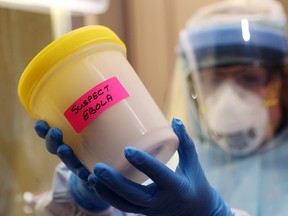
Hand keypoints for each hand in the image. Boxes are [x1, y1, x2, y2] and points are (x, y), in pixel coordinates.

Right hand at [34, 120, 108, 212]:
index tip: (39, 122)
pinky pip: (88, 178)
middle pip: (56, 148)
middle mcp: (70, 153)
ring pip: (70, 162)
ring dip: (65, 156)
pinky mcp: (91, 176)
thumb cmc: (95, 144)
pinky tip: (90, 177)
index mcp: (67, 141)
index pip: (51, 134)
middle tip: (54, 132)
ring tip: (63, 149)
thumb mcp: (93, 127)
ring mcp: (79, 166)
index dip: (43, 130)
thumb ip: (92, 113)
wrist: (100, 173)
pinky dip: (88, 179)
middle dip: (52, 140)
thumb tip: (98, 92)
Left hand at [87, 118, 231, 215]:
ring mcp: (150, 209)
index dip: (143, 163)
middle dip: (114, 182)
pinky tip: (96, 184)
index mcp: (176, 187)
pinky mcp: (142, 211)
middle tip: (98, 167)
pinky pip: (123, 206)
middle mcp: (161, 201)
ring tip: (91, 177)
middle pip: (133, 195)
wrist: (198, 213)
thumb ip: (185, 142)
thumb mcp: (193, 163)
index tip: (127, 149)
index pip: (158, 175)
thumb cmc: (196, 184)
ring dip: (106, 192)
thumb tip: (175, 120)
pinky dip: (108, 197)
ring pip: (124, 204)